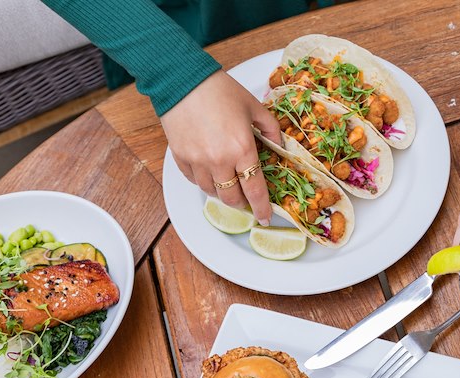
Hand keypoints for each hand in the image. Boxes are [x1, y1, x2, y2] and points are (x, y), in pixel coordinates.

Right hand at [160, 70, 281, 224]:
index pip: (254, 189)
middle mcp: (219, 160)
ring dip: (222, 192)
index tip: (265, 216)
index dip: (261, 207)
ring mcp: (198, 161)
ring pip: (211, 192)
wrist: (182, 79)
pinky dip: (203, 181)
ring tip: (228, 184)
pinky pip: (193, 180)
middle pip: (232, 197)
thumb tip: (279, 144)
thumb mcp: (254, 106)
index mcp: (242, 148)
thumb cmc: (220, 90)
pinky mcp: (180, 157)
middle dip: (242, 202)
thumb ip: (270, 128)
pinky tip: (210, 173)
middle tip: (246, 198)